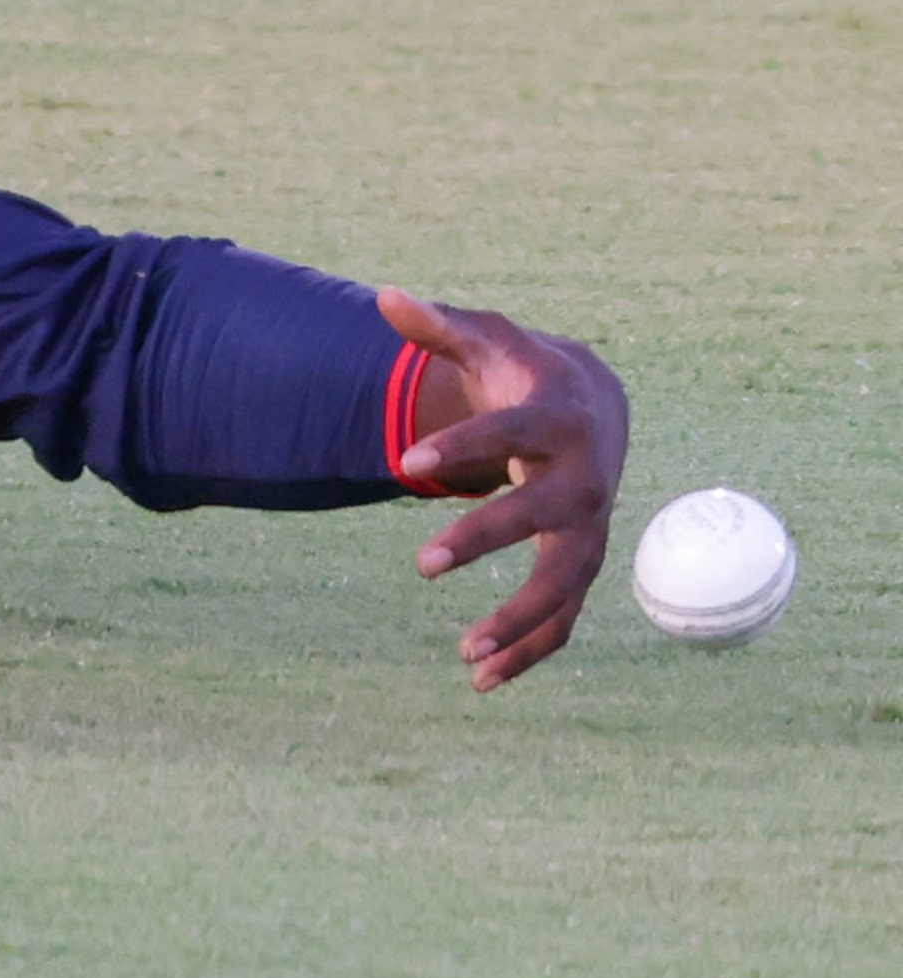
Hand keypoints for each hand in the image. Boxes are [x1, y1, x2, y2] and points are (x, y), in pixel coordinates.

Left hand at [377, 288, 630, 692]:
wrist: (593, 407)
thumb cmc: (523, 373)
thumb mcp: (487, 342)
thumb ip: (438, 327)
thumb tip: (383, 296)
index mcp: (556, 421)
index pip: (507, 433)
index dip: (459, 445)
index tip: (406, 464)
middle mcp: (584, 480)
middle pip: (540, 516)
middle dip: (484, 539)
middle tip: (419, 564)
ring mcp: (589, 529)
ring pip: (563, 585)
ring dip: (516, 622)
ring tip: (462, 656)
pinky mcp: (582, 564)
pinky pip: (564, 619)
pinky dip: (529, 651)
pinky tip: (482, 680)